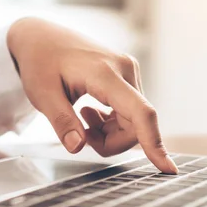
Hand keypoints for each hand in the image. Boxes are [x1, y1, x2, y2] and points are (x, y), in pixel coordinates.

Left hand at [7, 17, 177, 173]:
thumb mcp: (41, 94)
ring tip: (80, 119)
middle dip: (110, 142)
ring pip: (133, 121)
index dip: (154, 143)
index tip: (167, 169)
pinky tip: (88, 113)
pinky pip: (129, 112)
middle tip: (78, 134)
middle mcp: (125, 69)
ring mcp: (128, 71)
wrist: (40, 37)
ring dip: (108, 132)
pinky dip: (110, 123)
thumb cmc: (39, 62)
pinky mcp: (126, 76)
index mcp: (105, 73)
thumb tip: (78, 147)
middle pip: (135, 125)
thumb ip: (61, 121)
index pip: (140, 112)